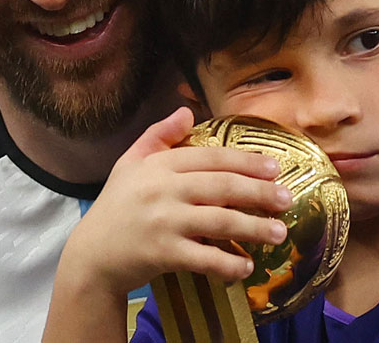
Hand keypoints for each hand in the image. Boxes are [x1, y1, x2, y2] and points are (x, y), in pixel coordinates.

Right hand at [62, 107, 292, 296]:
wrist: (91, 255)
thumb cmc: (116, 207)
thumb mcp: (130, 163)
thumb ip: (158, 136)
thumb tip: (187, 111)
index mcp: (159, 165)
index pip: (211, 157)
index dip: (246, 161)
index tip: (275, 167)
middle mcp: (163, 190)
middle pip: (222, 187)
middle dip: (259, 193)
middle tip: (286, 200)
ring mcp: (164, 222)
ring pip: (219, 221)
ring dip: (254, 228)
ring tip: (279, 233)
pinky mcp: (163, 254)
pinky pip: (204, 258)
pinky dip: (228, 264)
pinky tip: (247, 267)